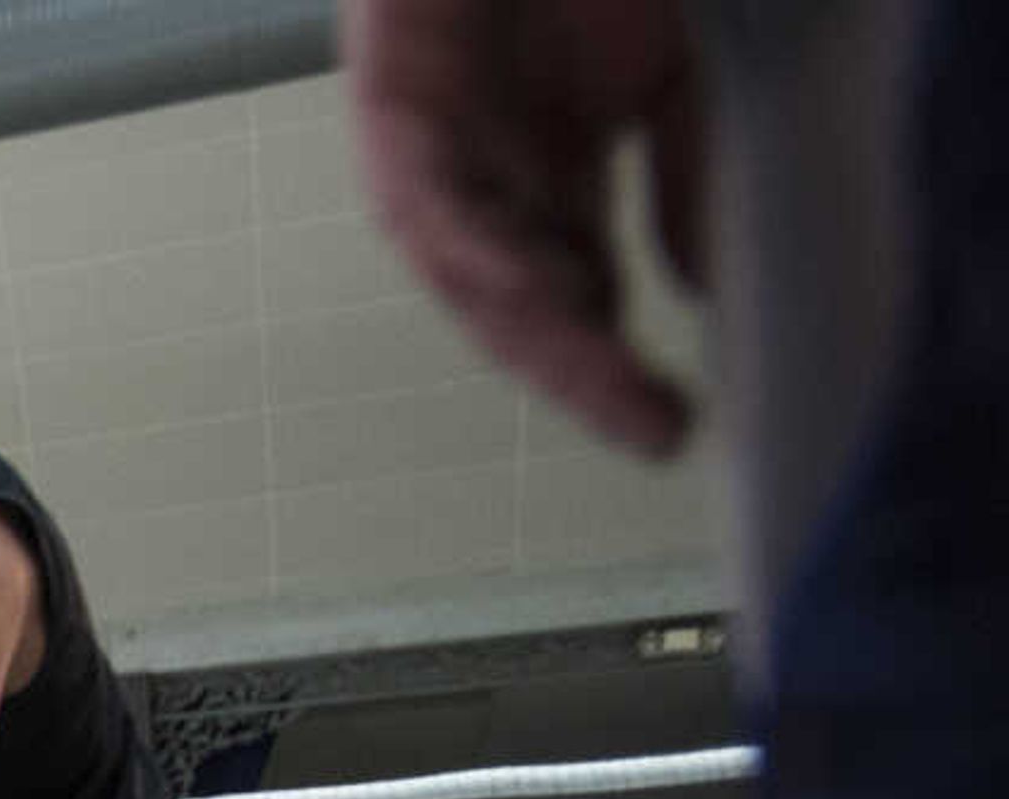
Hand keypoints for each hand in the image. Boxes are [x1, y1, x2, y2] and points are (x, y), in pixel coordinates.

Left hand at [341, 0, 707, 456]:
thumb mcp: (666, 77)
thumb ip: (683, 176)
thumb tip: (705, 289)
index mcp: (548, 175)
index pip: (575, 300)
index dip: (613, 368)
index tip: (671, 424)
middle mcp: (484, 178)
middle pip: (518, 308)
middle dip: (580, 373)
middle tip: (646, 426)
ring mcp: (432, 148)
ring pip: (464, 272)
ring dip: (530, 330)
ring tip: (597, 377)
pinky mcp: (388, 103)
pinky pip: (416, 197)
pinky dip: (468, 245)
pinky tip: (523, 287)